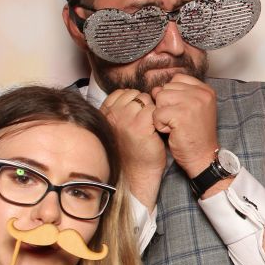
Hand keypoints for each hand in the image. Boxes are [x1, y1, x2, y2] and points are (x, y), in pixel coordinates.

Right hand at [101, 88, 166, 208]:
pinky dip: (159, 118)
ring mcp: (124, 119)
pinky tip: (156, 130)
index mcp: (105, 113)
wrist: (137, 171)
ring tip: (150, 126)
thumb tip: (136, 94)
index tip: (137, 116)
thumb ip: (122, 109)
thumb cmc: (132, 149)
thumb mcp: (120, 125)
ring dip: (152, 110)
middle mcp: (112, 115)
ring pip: (145, 100)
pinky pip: (154, 109)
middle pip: (136, 94)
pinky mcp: (139, 125)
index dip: (134, 102)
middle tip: (145, 123)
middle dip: (144, 105)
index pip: (122, 92)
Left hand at [151, 74, 218, 176]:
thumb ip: (177, 94)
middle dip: (166, 106)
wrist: (202, 157)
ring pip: (159, 99)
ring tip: (175, 126)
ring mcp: (192, 103)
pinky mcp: (181, 114)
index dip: (172, 96)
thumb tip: (154, 89)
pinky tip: (172, 132)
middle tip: (179, 121)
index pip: (176, 79)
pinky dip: (160, 125)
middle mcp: (201, 93)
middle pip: (166, 88)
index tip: (182, 112)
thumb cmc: (194, 134)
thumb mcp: (191, 108)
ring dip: (161, 114)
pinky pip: (156, 113)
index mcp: (205, 90)